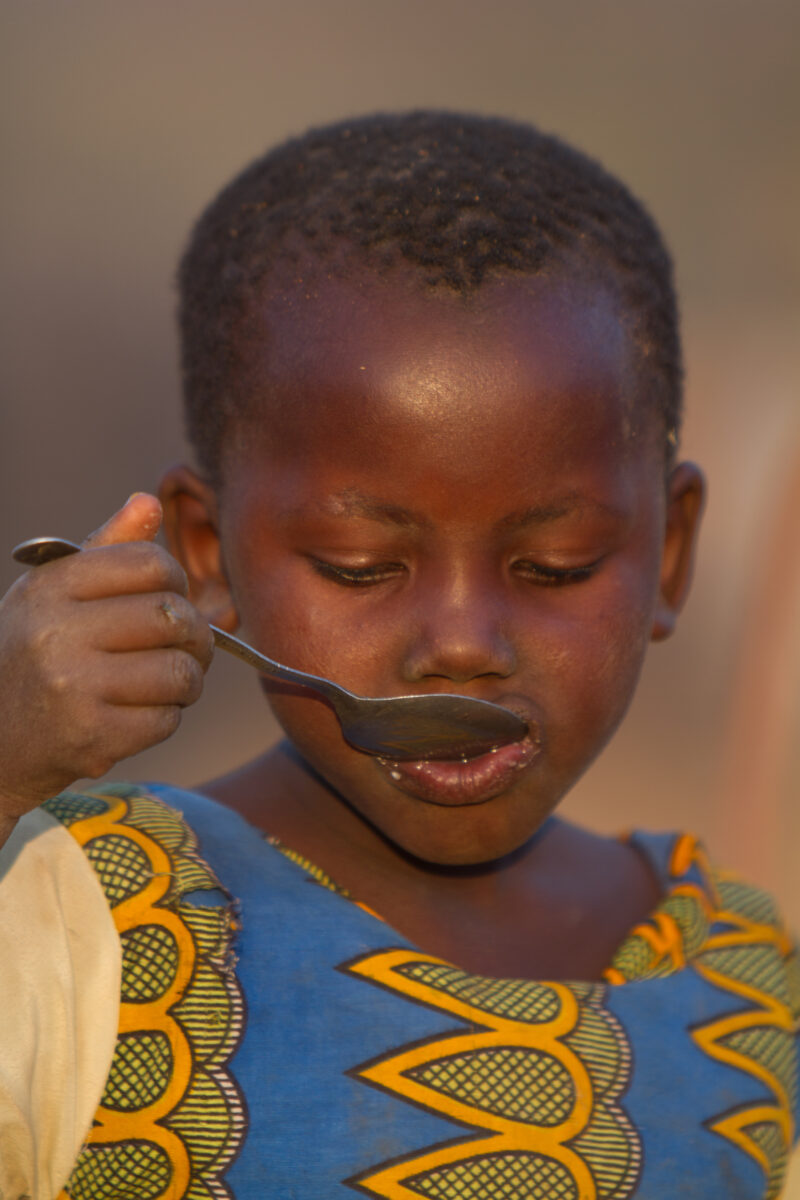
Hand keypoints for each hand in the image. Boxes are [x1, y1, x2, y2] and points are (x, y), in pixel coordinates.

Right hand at [0, 493, 213, 842]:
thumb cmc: (35, 653)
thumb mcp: (54, 592)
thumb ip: (105, 547)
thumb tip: (147, 502)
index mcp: (52, 587)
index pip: (151, 564)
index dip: (176, 582)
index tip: (170, 599)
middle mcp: (57, 632)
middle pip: (173, 617)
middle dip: (196, 635)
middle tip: (189, 646)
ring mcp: (73, 687)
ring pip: (179, 672)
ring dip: (188, 680)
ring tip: (168, 682)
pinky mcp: (91, 736)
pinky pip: (167, 719)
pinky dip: (166, 717)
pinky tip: (140, 713)